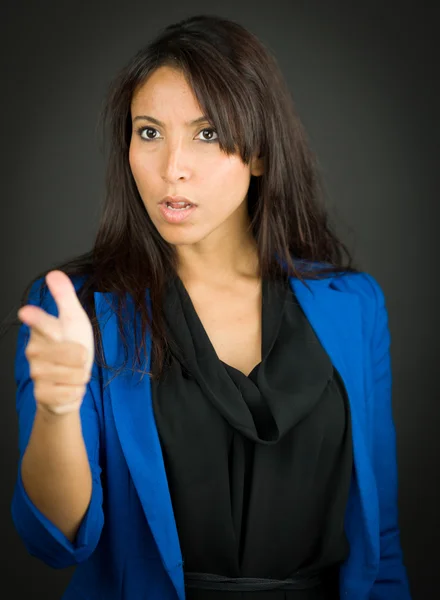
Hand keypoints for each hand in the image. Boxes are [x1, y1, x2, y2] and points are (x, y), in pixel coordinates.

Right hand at [17, 270, 94, 414]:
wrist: (68, 382)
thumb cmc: (71, 345)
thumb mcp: (73, 319)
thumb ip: (64, 297)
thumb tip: (54, 273)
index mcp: (42, 329)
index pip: (40, 322)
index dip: (36, 317)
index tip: (26, 312)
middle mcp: (34, 350)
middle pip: (75, 353)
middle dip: (83, 358)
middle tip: (75, 357)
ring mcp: (36, 373)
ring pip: (76, 374)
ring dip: (80, 375)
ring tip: (71, 372)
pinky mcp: (42, 395)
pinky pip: (72, 392)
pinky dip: (76, 391)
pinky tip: (66, 387)